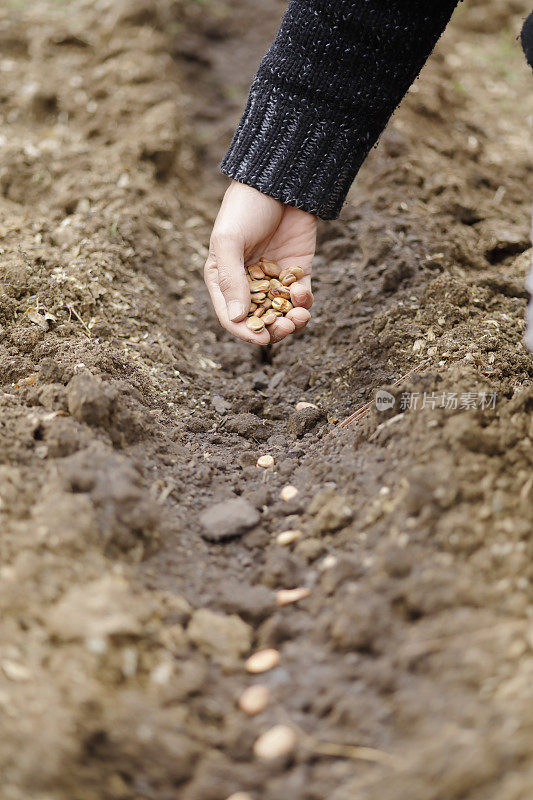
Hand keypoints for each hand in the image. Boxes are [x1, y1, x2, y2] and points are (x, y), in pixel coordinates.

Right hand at [204, 181, 315, 344]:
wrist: (280, 181)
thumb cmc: (245, 208)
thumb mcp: (229, 241)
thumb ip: (231, 280)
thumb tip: (237, 318)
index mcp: (223, 279)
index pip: (231, 316)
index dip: (246, 332)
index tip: (262, 339)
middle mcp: (248, 283)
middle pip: (259, 319)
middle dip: (273, 329)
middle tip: (285, 328)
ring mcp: (274, 278)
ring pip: (282, 312)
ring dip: (291, 321)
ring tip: (299, 319)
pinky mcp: (298, 270)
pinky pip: (301, 297)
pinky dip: (304, 303)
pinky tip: (303, 297)